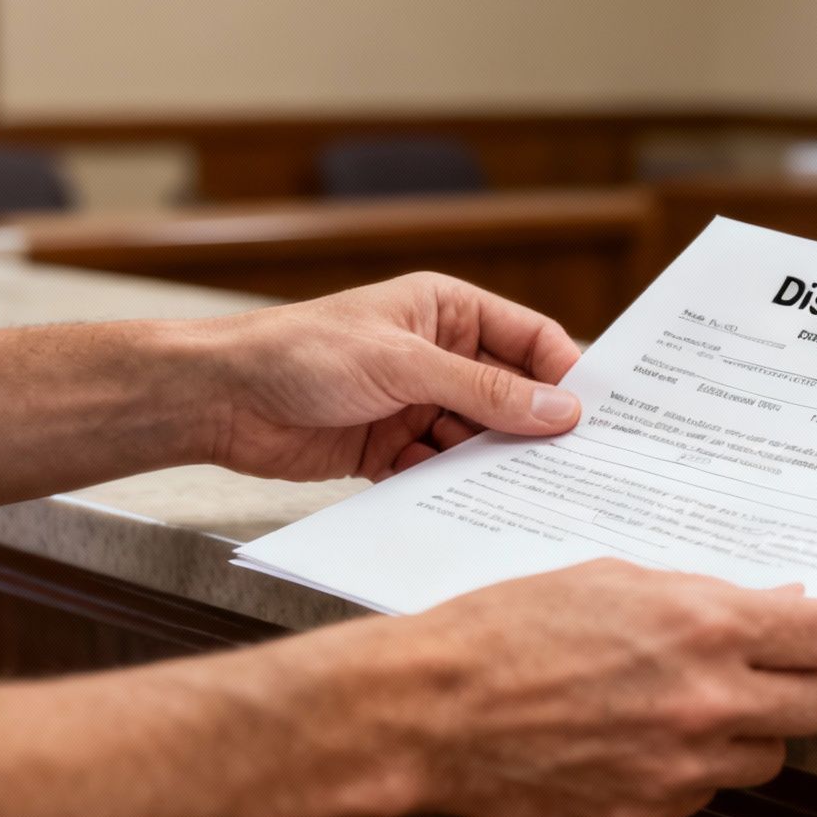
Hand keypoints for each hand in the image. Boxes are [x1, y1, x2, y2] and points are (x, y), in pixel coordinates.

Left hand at [195, 273, 581, 481]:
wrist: (221, 398)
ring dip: (491, 463)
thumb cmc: (302, 352)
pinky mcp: (391, 448)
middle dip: (533, 429)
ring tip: (521, 491)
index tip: (595, 417)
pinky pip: (440, 470)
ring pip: (478, 438)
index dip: (565, 375)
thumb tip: (560, 410)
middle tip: (573, 466)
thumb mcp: (404, 364)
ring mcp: (416, 404)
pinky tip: (465, 504)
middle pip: (510, 396)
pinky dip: (451, 486)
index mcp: (448, 312)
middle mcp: (439, 356)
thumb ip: (485, 390)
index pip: (531, 340)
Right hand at [363, 559, 816, 816]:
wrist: (436, 709)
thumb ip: (708, 598)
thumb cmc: (511, 630)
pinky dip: (691, 767)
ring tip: (690, 704)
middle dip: (795, 682)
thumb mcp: (618, 580)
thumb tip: (777, 610)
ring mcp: (681, 766)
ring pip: (768, 757)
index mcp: (706, 626)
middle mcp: (707, 700)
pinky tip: (643, 737)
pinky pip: (708, 791)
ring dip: (747, 731)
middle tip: (760, 669)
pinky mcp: (649, 812)